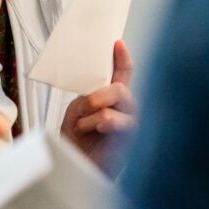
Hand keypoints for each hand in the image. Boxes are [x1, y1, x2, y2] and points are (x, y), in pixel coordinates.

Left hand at [60, 40, 136, 173]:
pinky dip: (96, 123)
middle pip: (121, 88)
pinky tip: (93, 131)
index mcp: (111, 98)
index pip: (122, 74)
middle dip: (100, 94)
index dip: (121, 58)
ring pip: (119, 101)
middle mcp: (125, 108)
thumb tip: (97, 92)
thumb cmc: (78, 139)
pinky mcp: (132, 138)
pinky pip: (113, 118)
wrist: (76, 165)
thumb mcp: (78, 110)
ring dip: (94, 112)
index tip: (117, 43)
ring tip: (85, 126)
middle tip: (88, 105)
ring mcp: (131, 122)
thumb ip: (89, 96)